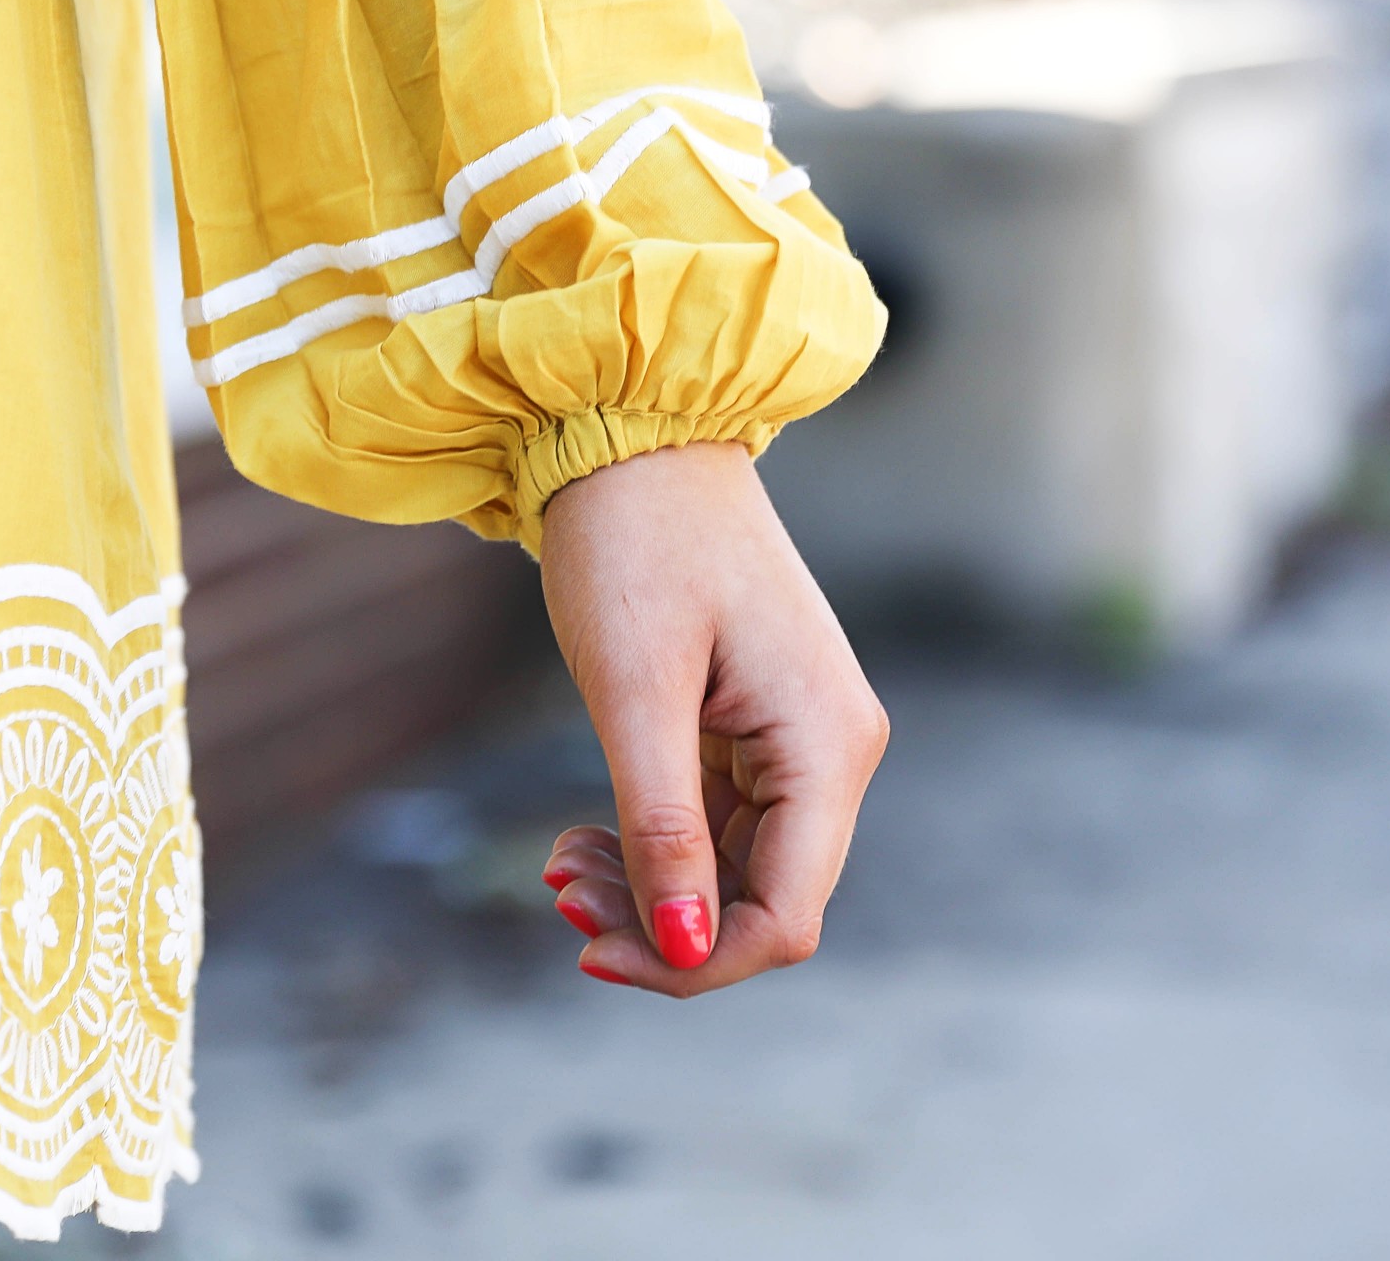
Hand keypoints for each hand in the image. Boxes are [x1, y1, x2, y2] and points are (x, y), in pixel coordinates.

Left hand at [533, 442, 888, 995]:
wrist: (633, 430)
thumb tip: (686, 949)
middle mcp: (834, 750)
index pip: (787, 916)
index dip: (695, 959)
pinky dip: (655, 843)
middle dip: (659, 922)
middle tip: (554, 891)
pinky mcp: (759, 723)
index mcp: (827, 744)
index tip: (588, 947)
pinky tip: (584, 835)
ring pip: (735, 871)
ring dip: (648, 887)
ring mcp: (800, 736)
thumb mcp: (635, 692)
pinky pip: (720, 824)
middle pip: (763, 902)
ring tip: (558, 862)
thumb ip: (665, 827)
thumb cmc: (632, 542)